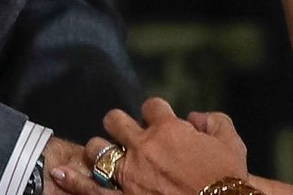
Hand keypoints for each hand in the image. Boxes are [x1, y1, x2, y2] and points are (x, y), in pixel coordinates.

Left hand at [49, 97, 248, 194]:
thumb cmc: (228, 180)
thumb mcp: (232, 143)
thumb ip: (214, 122)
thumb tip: (197, 118)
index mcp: (169, 129)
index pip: (152, 106)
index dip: (155, 111)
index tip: (159, 120)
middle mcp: (144, 147)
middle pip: (116, 121)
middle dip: (120, 124)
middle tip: (127, 135)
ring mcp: (130, 174)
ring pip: (98, 149)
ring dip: (100, 149)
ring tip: (104, 155)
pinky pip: (92, 188)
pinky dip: (74, 180)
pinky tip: (59, 174)